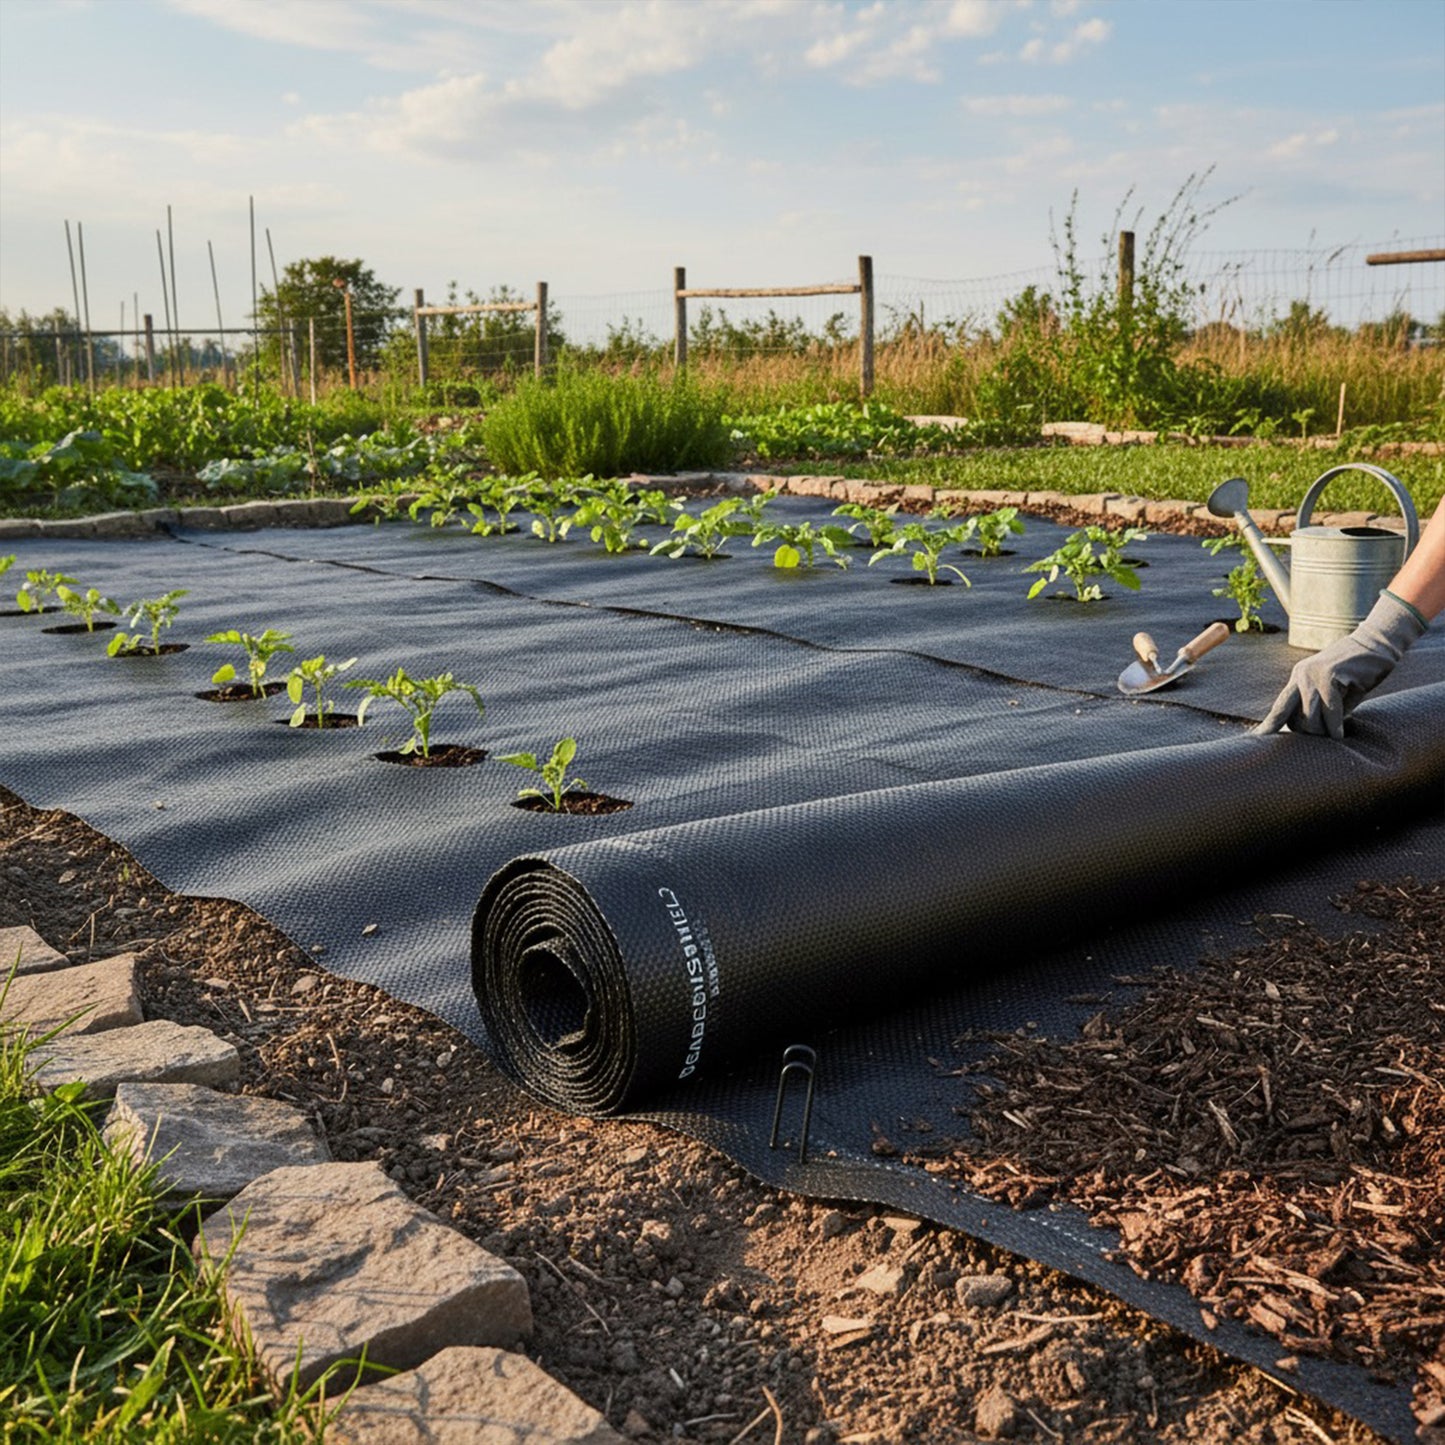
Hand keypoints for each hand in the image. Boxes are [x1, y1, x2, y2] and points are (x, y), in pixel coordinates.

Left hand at [1255, 590, 1426, 738]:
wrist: (1377, 643)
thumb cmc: (1359, 673)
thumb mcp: (1335, 693)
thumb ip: (1321, 709)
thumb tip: (1313, 736)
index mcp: (1298, 679)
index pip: (1279, 707)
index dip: (1269, 725)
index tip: (1258, 739)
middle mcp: (1300, 675)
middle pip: (1291, 717)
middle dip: (1307, 734)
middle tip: (1324, 739)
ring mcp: (1313, 674)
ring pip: (1309, 717)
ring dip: (1322, 732)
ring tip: (1335, 736)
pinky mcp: (1329, 674)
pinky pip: (1330, 709)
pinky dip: (1335, 725)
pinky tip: (1340, 735)